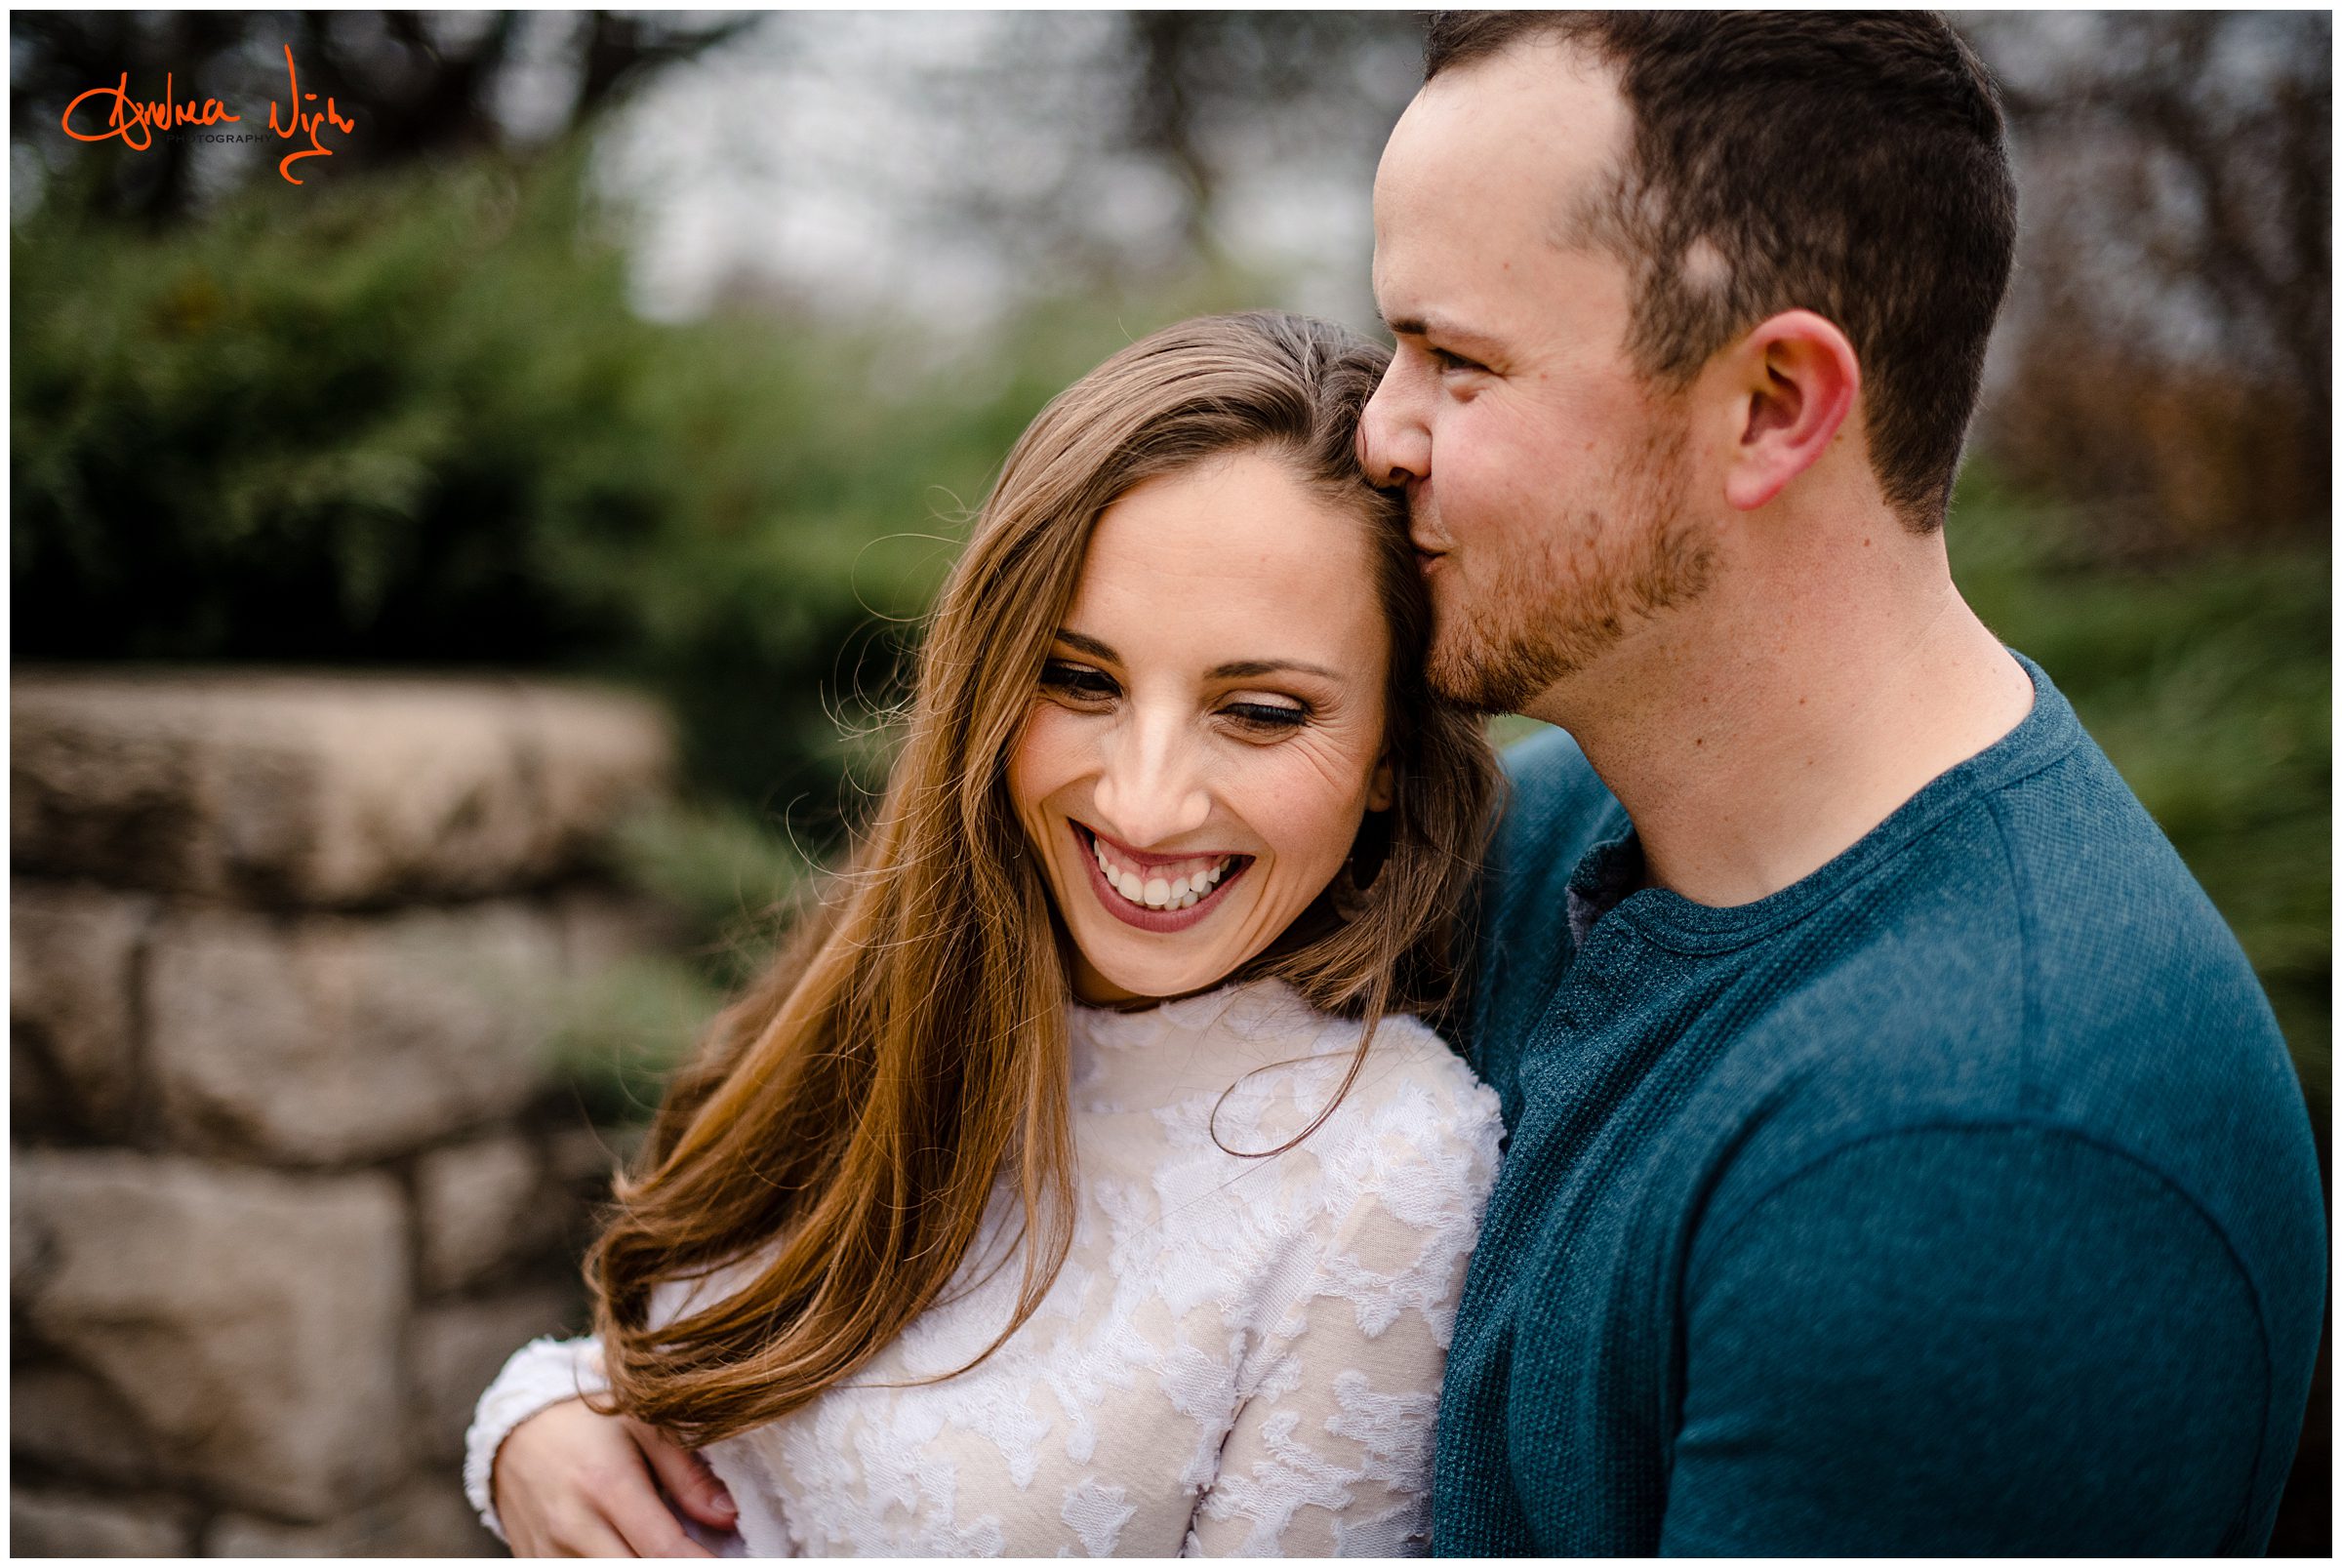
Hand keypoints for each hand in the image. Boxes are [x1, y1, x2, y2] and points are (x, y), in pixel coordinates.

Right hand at [492, 1397, 738, 1556]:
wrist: (517, 1433)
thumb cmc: (591, 1426)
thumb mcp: (645, 1427)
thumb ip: (688, 1474)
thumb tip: (728, 1516)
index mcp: (607, 1485)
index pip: (663, 1548)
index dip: (700, 1564)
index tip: (729, 1562)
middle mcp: (573, 1525)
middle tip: (702, 1557)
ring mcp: (549, 1551)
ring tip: (668, 1551)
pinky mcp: (535, 1563)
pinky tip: (632, 1552)